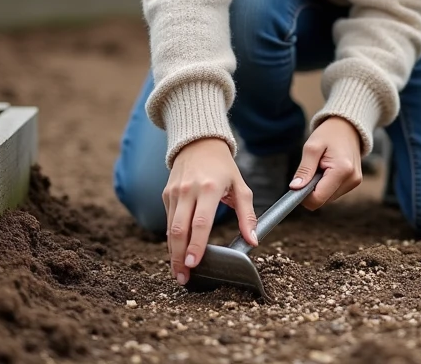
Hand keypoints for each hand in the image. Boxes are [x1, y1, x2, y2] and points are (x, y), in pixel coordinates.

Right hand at [163, 137, 257, 285]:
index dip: (197, 245)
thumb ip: (247, 215)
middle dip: (179, 257)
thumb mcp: (241, 186)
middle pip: (180, 230)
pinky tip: (177, 254)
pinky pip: (168, 222)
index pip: (201, 222)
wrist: (199, 143)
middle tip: (183, 278)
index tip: (194, 264)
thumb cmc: (224, 168)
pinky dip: (172, 240)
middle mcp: (188, 190)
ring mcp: (174, 193)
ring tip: (179, 273)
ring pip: (170, 229)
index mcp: (209, 188)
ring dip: (173, 253)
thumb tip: (254, 240)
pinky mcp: (166, 195)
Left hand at [290, 117, 362, 209]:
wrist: (348, 126)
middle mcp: (351, 179)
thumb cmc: (329, 133)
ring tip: (322, 167)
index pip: (319, 199)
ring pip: (328, 198)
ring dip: (320, 186)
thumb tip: (295, 188)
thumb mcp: (312, 147)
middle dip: (312, 189)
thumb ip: (304, 170)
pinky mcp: (354, 182)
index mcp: (342, 170)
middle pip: (323, 200)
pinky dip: (326, 184)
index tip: (298, 184)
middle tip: (312, 169)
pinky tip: (328, 169)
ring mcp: (355, 182)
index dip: (304, 196)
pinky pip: (334, 192)